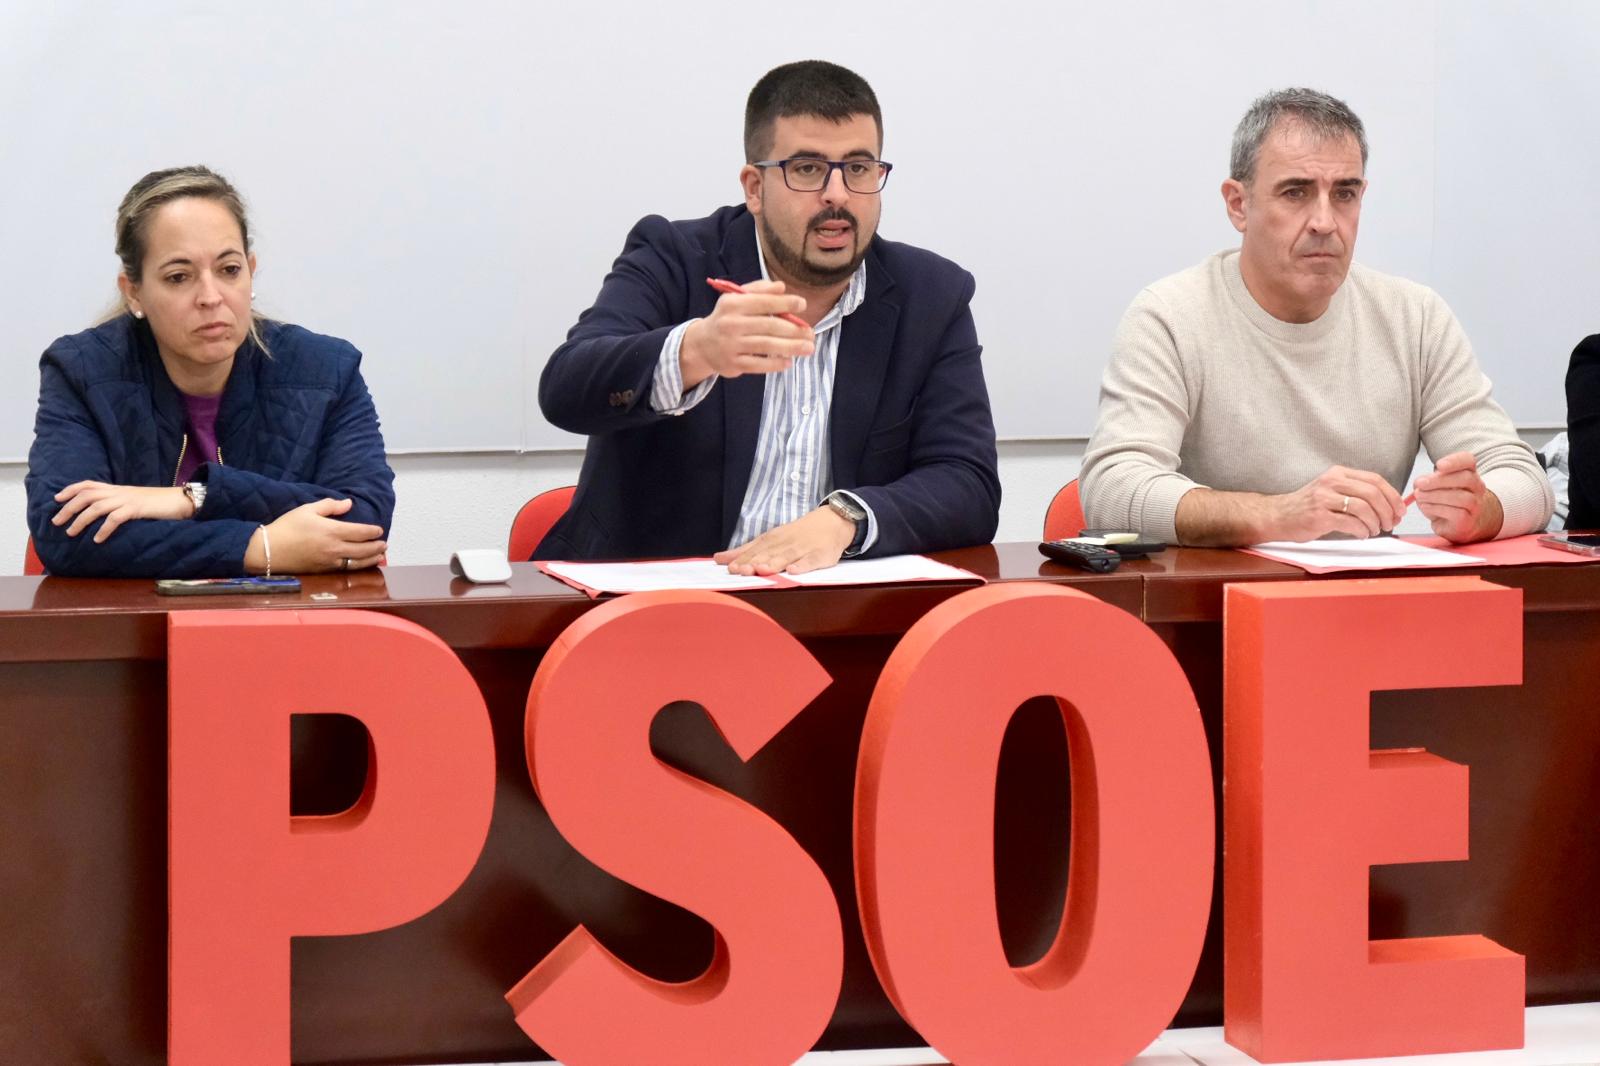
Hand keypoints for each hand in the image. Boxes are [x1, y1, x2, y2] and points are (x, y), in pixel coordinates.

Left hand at [52, 482, 193, 541]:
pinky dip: (104, 529)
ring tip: (71, 533)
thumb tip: (104, 515)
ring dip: (80, 520)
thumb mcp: (135, 501)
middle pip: (86, 495)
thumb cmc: (159, 504)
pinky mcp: (137, 509)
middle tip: (56, 522)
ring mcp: (127, 499)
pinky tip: (98, 539)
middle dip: (68, 508)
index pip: (89, 484)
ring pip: (96, 507)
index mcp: (118, 489)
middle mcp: (119, 491)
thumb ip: (119, 504)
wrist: (180, 501)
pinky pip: (115, 518)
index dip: (71, 490)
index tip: (57, 499)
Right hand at [247, 498, 386, 573]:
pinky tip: (361, 564)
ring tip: (380, 556)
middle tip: (384, 544)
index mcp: (332, 531)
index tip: (379, 530)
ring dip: (371, 559)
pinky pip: (346, 570)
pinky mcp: (323, 571)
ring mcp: (330, 562)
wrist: (268, 551)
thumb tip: (349, 503)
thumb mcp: (308, 509)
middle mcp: (335, 548)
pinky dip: (358, 567)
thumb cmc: (288, 527)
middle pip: (363, 550)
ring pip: (357, 562)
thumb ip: (330, 506)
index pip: (361, 532)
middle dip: (377, 547)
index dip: (372, 532)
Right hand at [680, 280, 813, 387]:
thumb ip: (759, 290)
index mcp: (733, 304)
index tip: (802, 304)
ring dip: (791, 347)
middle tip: (811, 333)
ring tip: (808, 348)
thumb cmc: (727, 318)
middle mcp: (731, 324)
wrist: (702, 344)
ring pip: (766, 346)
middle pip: (769, 326)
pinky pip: (758, 364)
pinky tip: (788, 362)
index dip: (785, 303)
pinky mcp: (733, 364)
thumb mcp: (737, 298)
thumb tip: (781, 287)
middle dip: (794, 330)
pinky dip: (775, 364)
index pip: (763, 302)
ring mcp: (731, 345)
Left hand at [713, 506, 855, 575]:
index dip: (743, 559)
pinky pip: (811, 561)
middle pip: (768, 554)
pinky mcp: (820, 555)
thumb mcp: (770, 539)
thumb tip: (719, 558)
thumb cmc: (796, 535)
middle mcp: (785, 543)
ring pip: (787, 556)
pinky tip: (793, 571)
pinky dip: (803, 565)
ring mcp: (803, 549)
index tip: (731, 569)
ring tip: (762, 570)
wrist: (831, 522)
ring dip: (774, 563)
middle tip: (741, 571)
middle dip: (754, 562)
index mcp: (772, 540)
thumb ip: (745, 551)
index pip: (755, 550)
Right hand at [1264, 465, 1405, 540]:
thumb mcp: (1331, 490)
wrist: (1278, 516)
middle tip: (1391, 523)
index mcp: (1338, 473)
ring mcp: (1324, 498)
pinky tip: (1362, 534)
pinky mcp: (1319, 516)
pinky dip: (1362, 530)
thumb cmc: (1308, 507)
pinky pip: (1351, 523)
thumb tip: (1389, 506)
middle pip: (1372, 493)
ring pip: (1363, 508)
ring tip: (1375, 530)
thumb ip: (1355, 493)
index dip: (1392, 495)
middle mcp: (1331, 482)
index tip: (1400, 510)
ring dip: (1375, 522)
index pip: (1375, 479)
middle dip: (1387, 511)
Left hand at [1414, 451, 1501, 542]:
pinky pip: (1456, 513)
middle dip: (1440, 480)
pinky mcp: (1468, 521)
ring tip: (1420, 496)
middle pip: (1466, 478)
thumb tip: (1419, 483)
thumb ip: (1426, 481)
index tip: (1438, 465)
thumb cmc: (1443, 501)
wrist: (1456, 524)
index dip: (1455, 461)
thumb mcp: (1432, 487)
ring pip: (1461, 497)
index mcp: (1468, 472)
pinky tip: (1425, 506)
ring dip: (1436, 495)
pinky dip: (1436, 508)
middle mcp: (1477, 487)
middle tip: (1421, 484)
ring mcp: (1475, 505)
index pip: (1468, 460)